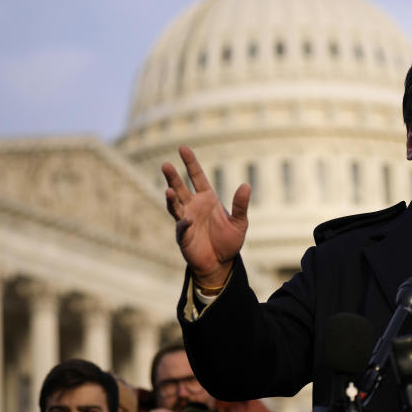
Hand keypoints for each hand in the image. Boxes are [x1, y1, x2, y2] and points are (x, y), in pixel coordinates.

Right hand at [161, 146, 249, 287]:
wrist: (221, 264)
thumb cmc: (229, 241)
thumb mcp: (239, 222)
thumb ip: (241, 205)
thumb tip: (246, 185)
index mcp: (207, 199)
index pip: (197, 176)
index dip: (190, 162)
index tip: (182, 148)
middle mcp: (194, 206)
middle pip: (180, 187)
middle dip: (172, 177)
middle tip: (165, 164)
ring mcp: (186, 219)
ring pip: (175, 205)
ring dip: (171, 197)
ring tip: (168, 190)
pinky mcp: (183, 235)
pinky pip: (181, 227)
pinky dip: (183, 223)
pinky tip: (187, 221)